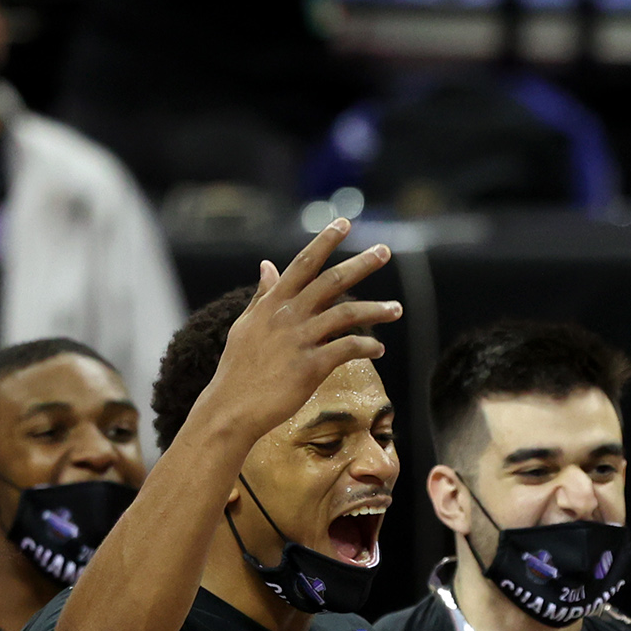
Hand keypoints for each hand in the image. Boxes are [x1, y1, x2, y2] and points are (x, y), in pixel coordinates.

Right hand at [200, 221, 401, 444]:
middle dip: (361, 264)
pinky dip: (367, 347)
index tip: (344, 222)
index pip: (303, 263)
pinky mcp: (311, 367)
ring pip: (346, 314)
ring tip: (397, 309)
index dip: (324, 241)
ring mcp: (300, 340)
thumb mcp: (246, 325)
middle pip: (331, 281)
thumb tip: (267, 265)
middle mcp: (288, 315)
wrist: (232, 407)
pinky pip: (347, 349)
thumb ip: (262, 295)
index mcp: (273, 303)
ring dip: (376, 310)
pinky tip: (379, 350)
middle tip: (385, 251)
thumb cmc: (239, 368)